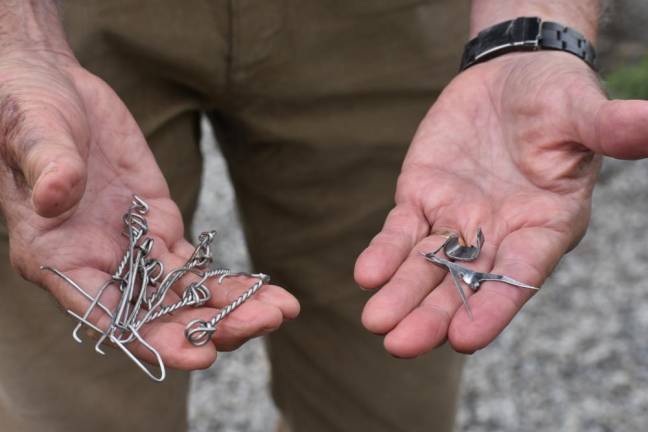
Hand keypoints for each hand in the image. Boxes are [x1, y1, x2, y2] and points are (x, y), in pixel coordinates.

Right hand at [0, 53, 298, 369]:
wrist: (55, 89)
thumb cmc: (28, 111)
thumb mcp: (32, 133)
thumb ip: (47, 167)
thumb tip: (56, 196)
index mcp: (57, 257)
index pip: (106, 313)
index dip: (151, 339)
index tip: (199, 353)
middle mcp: (99, 264)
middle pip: (157, 314)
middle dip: (209, 324)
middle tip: (259, 325)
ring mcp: (135, 248)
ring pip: (185, 294)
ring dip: (231, 307)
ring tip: (281, 311)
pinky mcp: (161, 225)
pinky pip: (197, 264)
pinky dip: (231, 281)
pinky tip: (269, 292)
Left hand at [355, 51, 647, 356]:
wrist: (509, 77)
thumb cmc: (554, 97)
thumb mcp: (581, 111)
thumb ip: (607, 127)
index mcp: (544, 226)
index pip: (519, 274)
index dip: (494, 305)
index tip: (465, 338)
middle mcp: (498, 235)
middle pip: (464, 284)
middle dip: (432, 315)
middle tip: (400, 345)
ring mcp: (456, 220)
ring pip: (425, 266)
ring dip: (401, 295)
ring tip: (375, 322)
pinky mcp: (422, 198)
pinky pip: (400, 232)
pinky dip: (384, 252)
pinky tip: (366, 274)